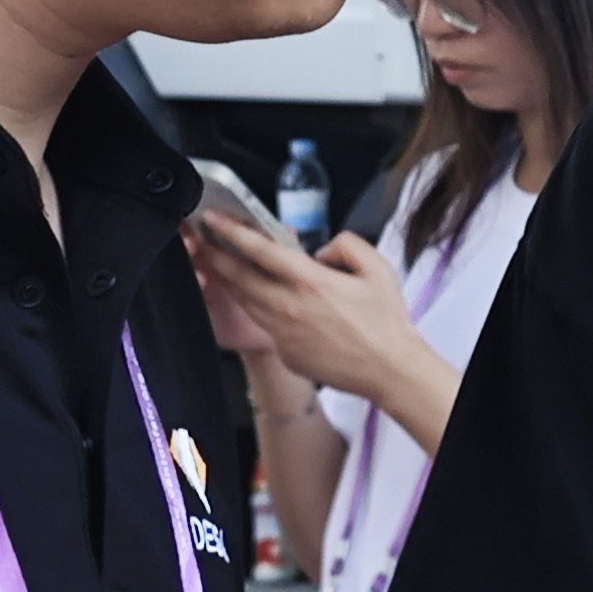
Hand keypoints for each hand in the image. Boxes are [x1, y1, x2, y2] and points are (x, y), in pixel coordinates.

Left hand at [185, 218, 430, 410]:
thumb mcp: (378, 268)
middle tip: (203, 241)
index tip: (212, 220)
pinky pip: (266, 324)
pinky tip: (261, 300)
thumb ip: (346, 245)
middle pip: (239, 277)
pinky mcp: (286, 354)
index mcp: (310, 282)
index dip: (231, 232)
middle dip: (217, 256)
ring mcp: (283, 334)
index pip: (260, 251)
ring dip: (231, 282)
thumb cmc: (387, 321)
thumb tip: (321, 252)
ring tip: (221, 265)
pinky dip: (259, 308)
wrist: (389, 371)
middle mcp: (289, 307)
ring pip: (247, 302)